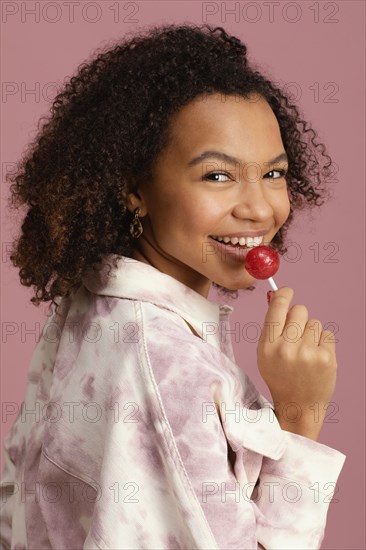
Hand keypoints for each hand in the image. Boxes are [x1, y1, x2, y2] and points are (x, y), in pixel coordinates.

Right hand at [257, 287, 337, 439]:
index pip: (277, 308)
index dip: (283, 294)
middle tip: (297, 334)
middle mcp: (286, 348)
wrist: (299, 406)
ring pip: (314, 322)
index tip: (287, 291)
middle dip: (299, 317)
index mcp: (267, 346)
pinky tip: (316, 358)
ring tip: (306, 351)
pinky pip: (327, 334)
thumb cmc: (281, 376)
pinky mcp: (326, 358)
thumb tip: (276, 296)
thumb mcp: (265, 353)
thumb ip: (271, 326)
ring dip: (311, 333)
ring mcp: (308, 353)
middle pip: (299, 310)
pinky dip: (323, 343)